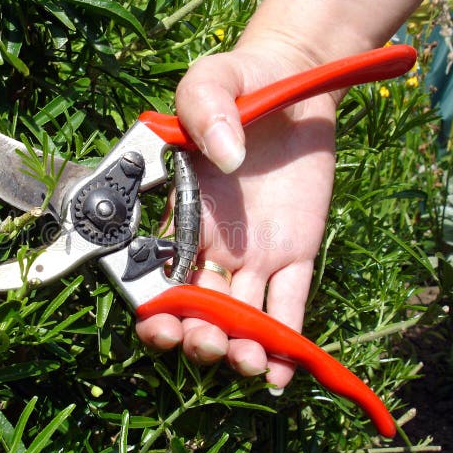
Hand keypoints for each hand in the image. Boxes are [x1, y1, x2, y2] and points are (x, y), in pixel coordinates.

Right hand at [136, 44, 337, 390]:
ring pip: (241, 316)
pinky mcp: (297, 252)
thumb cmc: (244, 82)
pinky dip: (288, 339)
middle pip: (197, 307)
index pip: (157, 272)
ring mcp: (255, 253)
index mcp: (180, 212)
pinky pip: (290, 302)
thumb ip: (203, 108)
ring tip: (249, 363)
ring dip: (240, 348)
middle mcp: (212, 243)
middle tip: (207, 343)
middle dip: (196, 336)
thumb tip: (225, 159)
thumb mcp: (211, 80)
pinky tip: (283, 371)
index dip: (155, 307)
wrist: (297, 83)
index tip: (161, 324)